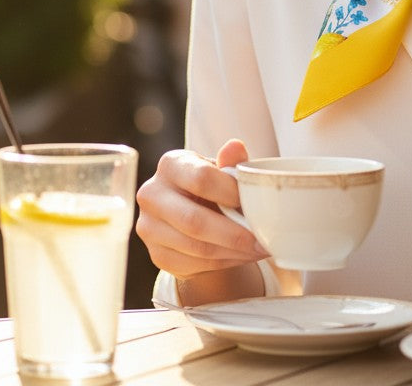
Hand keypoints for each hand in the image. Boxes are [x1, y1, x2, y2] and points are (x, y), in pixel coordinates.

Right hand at [135, 139, 269, 283]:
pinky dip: (224, 263)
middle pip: (194, 220)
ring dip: (233, 252)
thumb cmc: (213, 185)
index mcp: (171, 164)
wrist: (194, 212)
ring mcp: (149, 227)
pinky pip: (194, 264)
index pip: (201, 178)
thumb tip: (236, 147)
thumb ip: (231, 162)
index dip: (232, 193)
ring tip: (258, 249)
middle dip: (234, 234)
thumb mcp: (223, 170)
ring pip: (196, 247)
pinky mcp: (156, 255)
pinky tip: (242, 256)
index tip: (257, 204)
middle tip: (262, 240)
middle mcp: (152, 194)